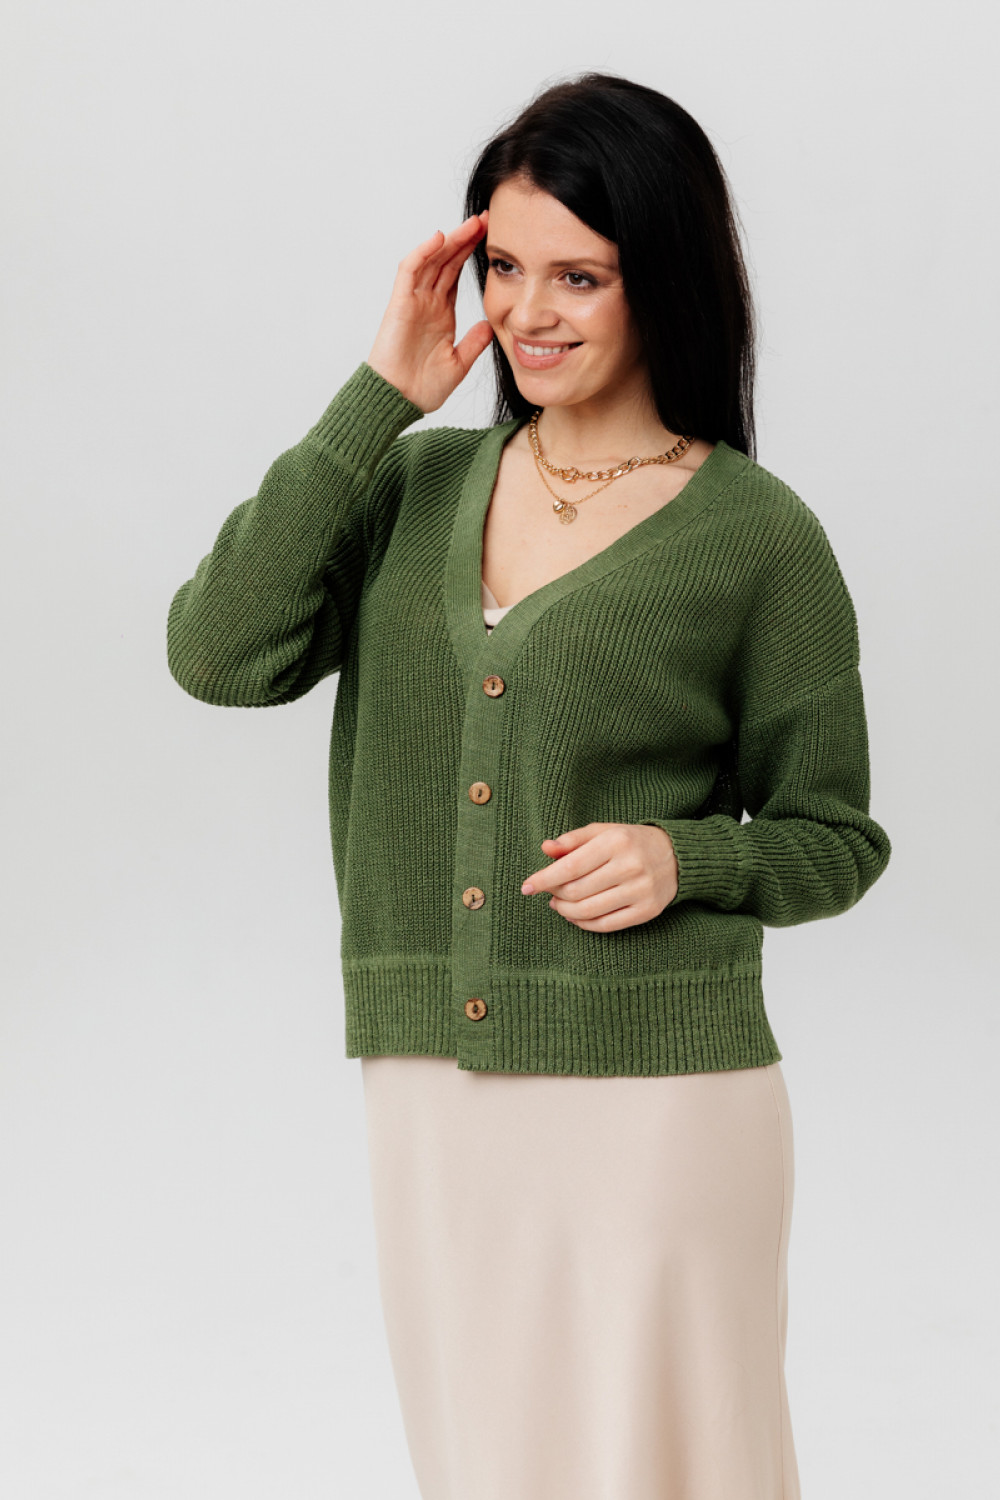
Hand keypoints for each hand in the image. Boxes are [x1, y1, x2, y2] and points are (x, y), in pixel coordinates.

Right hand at [366, 209, 494, 413]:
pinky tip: (439, 238)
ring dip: (450, 240)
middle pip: (446, 262)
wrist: (397, 401)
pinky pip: (410, 270)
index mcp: (441, 315)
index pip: (456, 276)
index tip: (492, 240)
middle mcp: (427, 304)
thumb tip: (490, 326)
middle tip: (486, 220)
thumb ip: (473, 343)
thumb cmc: (422, 389)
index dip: (471, 256)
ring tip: (472, 223)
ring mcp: (413, 301)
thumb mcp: (458, 365)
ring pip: (432, 261)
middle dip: (465, 240)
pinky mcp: (399, 303)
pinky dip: (423, 252)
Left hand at [520, 823, 678, 931]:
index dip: (545, 878)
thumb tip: (545, 848)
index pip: (571, 866)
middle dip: (555, 894)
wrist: (677, 856)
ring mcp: (640, 891)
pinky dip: (584, 923)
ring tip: (558, 904)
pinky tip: (575, 916)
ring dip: (566, 911)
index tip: (526, 886)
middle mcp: (630, 866)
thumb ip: (572, 840)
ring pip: (589, 911)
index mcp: (616, 842)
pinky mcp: (647, 911)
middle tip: (548, 892)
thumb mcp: (603, 831)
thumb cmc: (631, 841)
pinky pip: (606, 925)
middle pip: (577, 891)